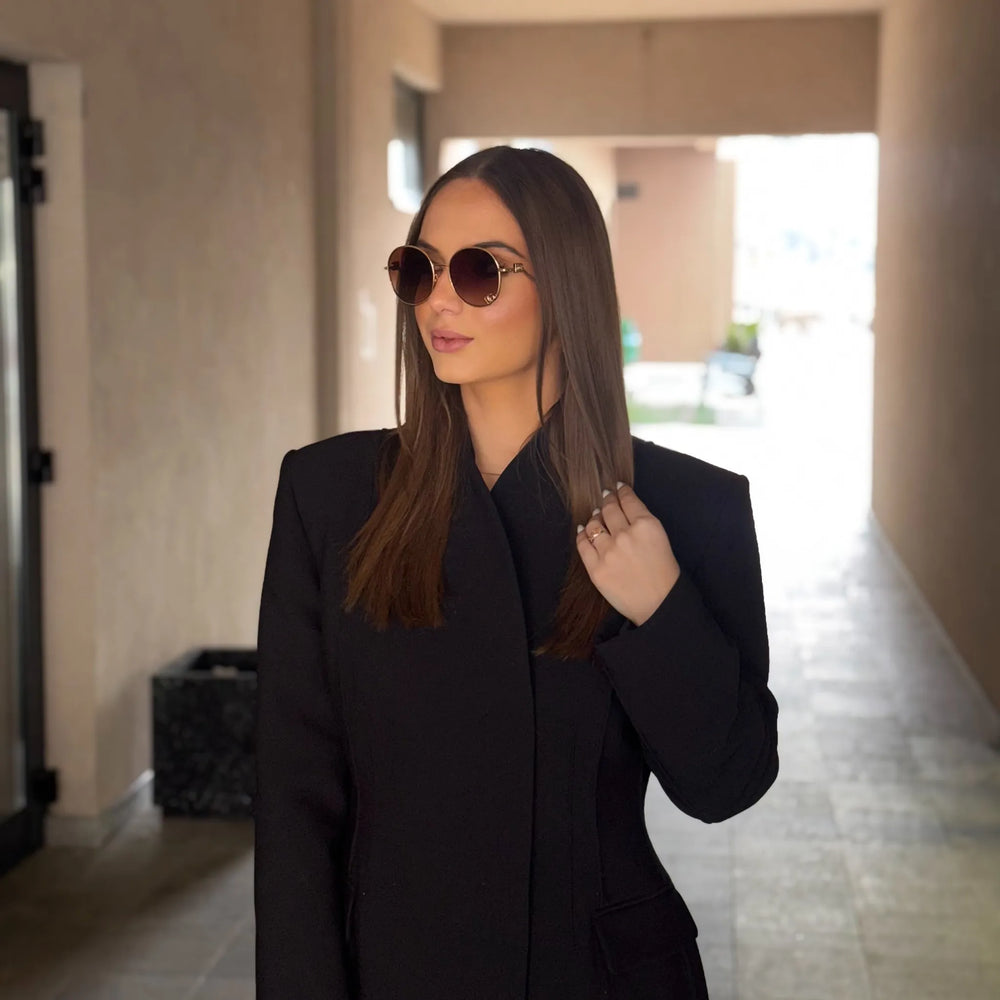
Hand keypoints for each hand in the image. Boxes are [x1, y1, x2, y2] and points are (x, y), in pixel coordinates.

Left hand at [575, 482, 680, 626]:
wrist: (659, 604)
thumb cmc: (664, 572)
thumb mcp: (661, 538)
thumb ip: (643, 522)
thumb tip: (623, 507)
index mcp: (646, 525)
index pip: (628, 500)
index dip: (621, 491)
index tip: (617, 488)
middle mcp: (625, 535)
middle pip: (609, 509)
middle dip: (607, 500)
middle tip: (605, 497)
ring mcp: (608, 552)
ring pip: (593, 525)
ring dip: (594, 518)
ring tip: (596, 516)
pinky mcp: (596, 568)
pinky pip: (582, 544)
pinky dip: (582, 534)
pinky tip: (583, 530)